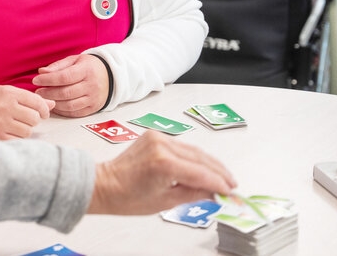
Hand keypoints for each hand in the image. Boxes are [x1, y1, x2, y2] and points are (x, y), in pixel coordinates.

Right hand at [0, 85, 55, 139]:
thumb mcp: (8, 93)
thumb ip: (30, 98)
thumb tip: (52, 104)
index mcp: (8, 93)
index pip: (37, 102)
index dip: (44, 109)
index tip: (43, 113)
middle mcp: (5, 107)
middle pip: (35, 118)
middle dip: (32, 119)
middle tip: (24, 119)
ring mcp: (0, 123)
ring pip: (28, 131)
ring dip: (25, 129)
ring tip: (15, 125)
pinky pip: (19, 140)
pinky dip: (17, 138)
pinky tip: (9, 132)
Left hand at [33, 54, 108, 116]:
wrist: (110, 76)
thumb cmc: (89, 67)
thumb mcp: (75, 60)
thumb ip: (58, 66)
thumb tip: (42, 72)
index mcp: (87, 70)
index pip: (64, 77)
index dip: (48, 80)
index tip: (36, 80)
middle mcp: (91, 85)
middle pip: (65, 93)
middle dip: (48, 93)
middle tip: (38, 92)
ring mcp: (93, 98)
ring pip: (69, 105)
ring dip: (54, 103)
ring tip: (44, 99)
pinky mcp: (93, 108)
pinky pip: (74, 112)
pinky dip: (62, 110)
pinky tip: (54, 105)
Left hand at [87, 131, 236, 214]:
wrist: (104, 184)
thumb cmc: (127, 197)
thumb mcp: (166, 202)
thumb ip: (194, 193)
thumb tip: (215, 193)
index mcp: (163, 164)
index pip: (201, 173)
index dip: (219, 184)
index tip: (231, 192)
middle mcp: (161, 146)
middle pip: (200, 158)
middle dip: (219, 172)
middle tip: (232, 185)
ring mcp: (158, 138)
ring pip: (193, 150)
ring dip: (210, 163)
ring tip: (223, 178)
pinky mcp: (154, 135)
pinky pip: (182, 146)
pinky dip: (194, 156)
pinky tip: (205, 167)